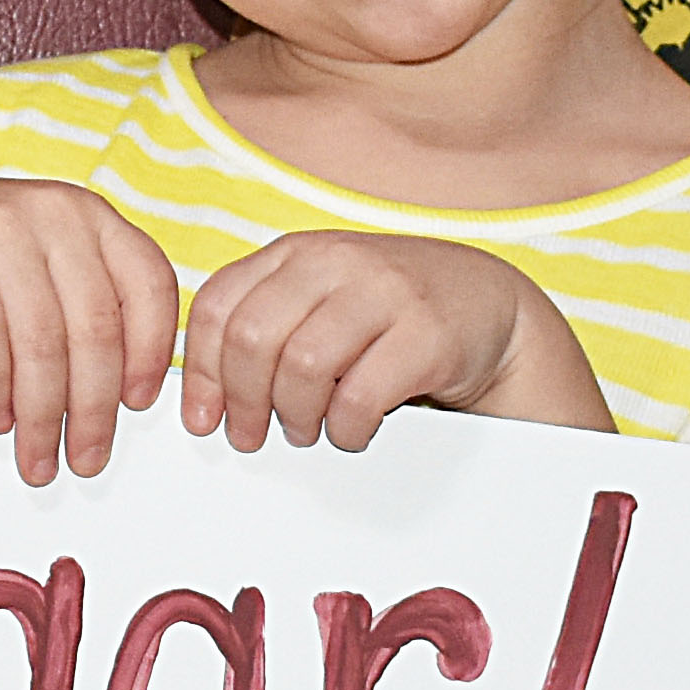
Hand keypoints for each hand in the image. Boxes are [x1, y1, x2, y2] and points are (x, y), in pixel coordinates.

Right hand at [0, 178, 182, 481]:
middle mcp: (50, 210)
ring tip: (39, 456)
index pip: (147, 286)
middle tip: (86, 458)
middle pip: (95, 326)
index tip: (140, 405)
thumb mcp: (46, 273)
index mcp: (90, 216)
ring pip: (42, 338)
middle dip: (92, 407)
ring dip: (42, 413)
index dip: (152, 353)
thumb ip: (90, 309)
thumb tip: (131, 396)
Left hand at [178, 230, 603, 451]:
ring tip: (308, 430)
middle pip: (253, 338)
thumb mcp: (320, 301)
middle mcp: (337, 261)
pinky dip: (347, 428)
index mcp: (297, 252)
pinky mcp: (428, 333)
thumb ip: (266, 324)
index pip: (220, 306)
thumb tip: (204, 397)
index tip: (203, 420)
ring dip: (296, 417)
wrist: (487, 304)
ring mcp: (385, 291)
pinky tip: (353, 430)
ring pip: (302, 367)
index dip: (202, 373)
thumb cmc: (387, 315)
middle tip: (254, 436)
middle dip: (244, 402)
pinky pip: (361, 396)